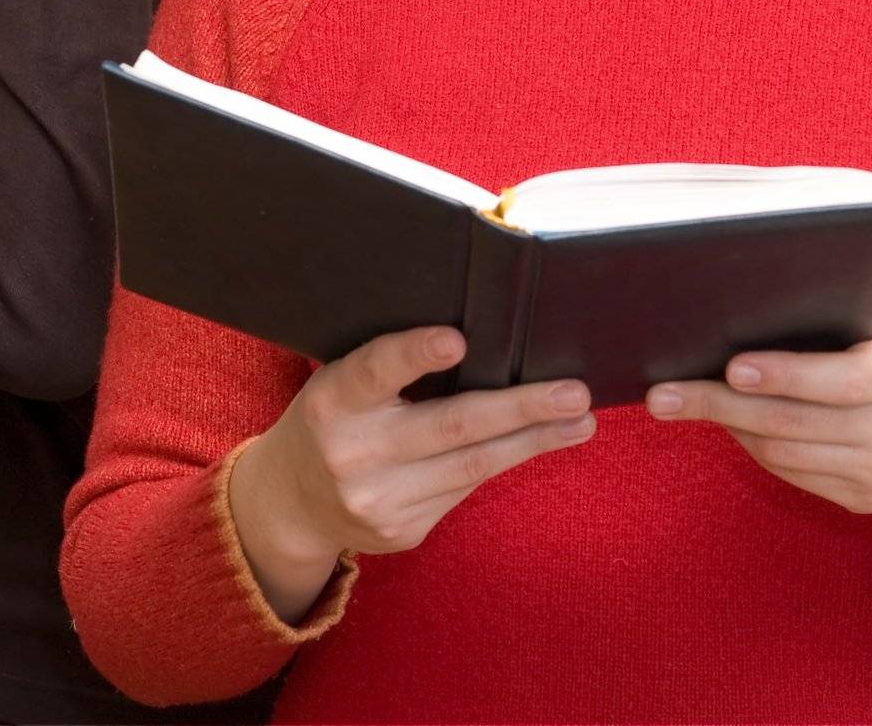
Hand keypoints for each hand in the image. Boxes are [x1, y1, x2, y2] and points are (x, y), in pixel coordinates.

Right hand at [246, 325, 595, 565]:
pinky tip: (536, 441)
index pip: (374, 371)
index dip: (415, 353)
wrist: (291, 502)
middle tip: (574, 392)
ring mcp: (379, 501)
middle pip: (450, 427)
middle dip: (520, 409)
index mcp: (332, 401)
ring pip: (472, 467)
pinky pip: (464, 490)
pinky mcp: (402, 533)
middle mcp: (352, 454)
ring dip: (534, 441)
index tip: (457, 338)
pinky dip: (503, 460)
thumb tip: (480, 340)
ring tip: (580, 420)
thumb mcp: (341, 381)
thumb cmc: (334, 416)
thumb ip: (391, 366)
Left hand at [645, 319, 871, 515]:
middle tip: (664, 394)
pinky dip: (755, 446)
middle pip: (793, 422)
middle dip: (719, 405)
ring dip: (728, 426)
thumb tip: (749, 314)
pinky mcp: (862, 500)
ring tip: (682, 401)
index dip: (783, 375)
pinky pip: (793, 474)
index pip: (839, 380)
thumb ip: (839, 333)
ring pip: (783, 452)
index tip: (731, 367)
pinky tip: (730, 423)